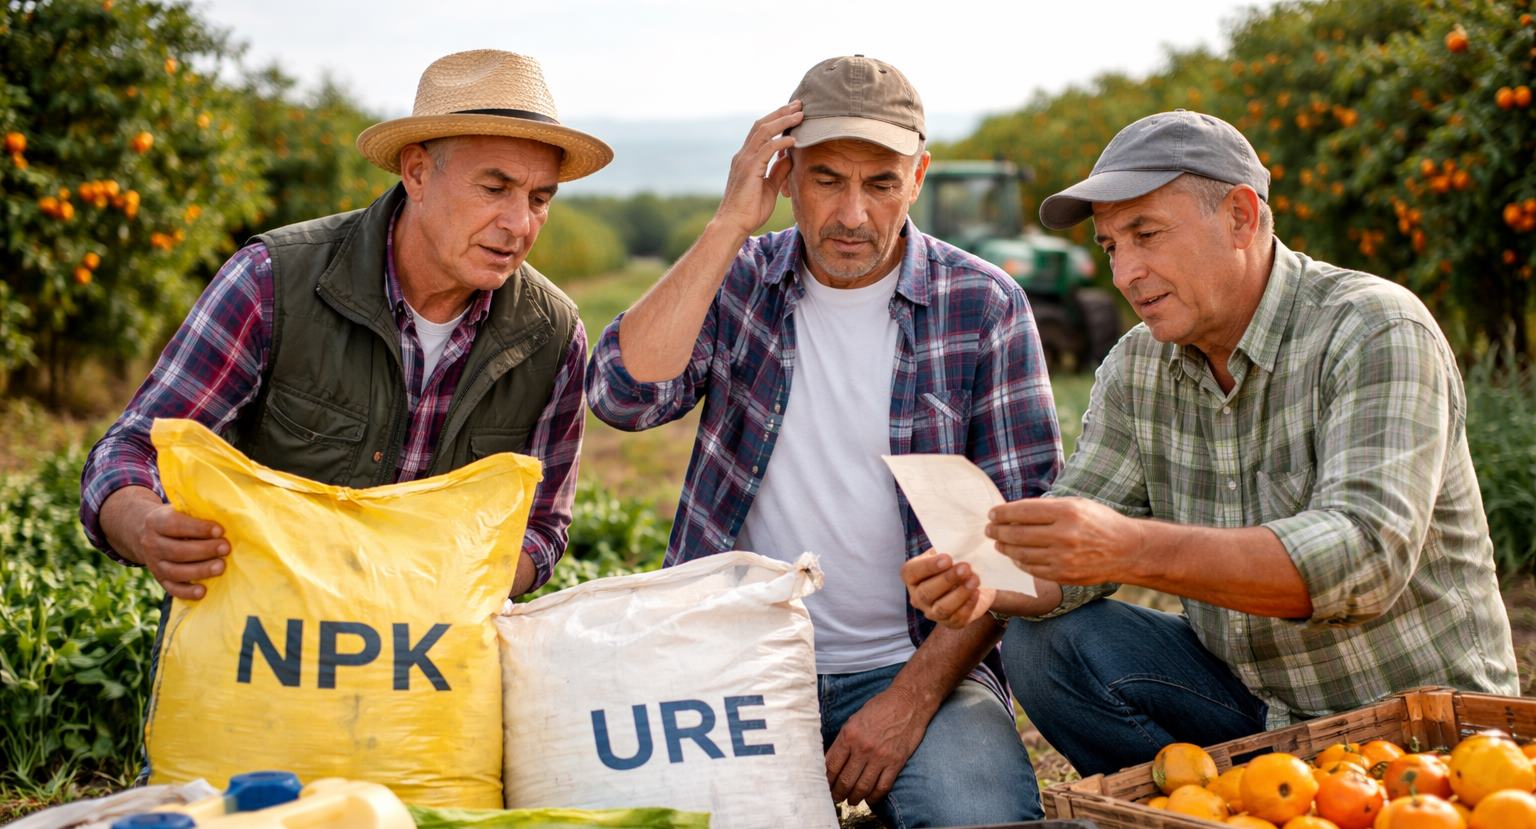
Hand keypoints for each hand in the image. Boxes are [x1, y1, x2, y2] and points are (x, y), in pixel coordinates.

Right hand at [100, 485, 228, 599]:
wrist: (143, 533)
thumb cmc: (174, 519)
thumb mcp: (179, 510)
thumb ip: (196, 513)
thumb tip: (228, 517)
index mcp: (156, 522)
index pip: (175, 525)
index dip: (198, 528)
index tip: (220, 530)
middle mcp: (151, 544)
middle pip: (177, 551)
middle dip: (204, 550)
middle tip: (226, 548)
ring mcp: (154, 564)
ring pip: (175, 571)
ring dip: (200, 570)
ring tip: (221, 566)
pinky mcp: (160, 579)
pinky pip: (172, 589)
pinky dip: (187, 592)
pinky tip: (203, 591)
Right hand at [714, 102, 802, 236]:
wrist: (733, 225)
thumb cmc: (749, 211)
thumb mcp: (770, 187)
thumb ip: (779, 171)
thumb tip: (790, 158)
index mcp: (747, 159)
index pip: (762, 132)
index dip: (777, 120)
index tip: (794, 113)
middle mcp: (743, 155)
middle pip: (762, 125)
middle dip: (781, 113)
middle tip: (799, 105)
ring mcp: (744, 160)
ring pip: (763, 132)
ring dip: (782, 121)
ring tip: (799, 114)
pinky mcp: (748, 169)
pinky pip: (766, 149)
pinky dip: (780, 142)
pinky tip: (793, 139)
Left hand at [825, 684, 926, 806]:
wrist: (908, 702)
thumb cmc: (880, 708)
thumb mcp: (854, 719)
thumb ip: (843, 740)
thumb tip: (831, 761)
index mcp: (849, 735)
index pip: (831, 765)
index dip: (826, 780)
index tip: (824, 787)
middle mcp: (863, 748)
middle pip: (845, 780)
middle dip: (838, 793)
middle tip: (836, 798)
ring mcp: (880, 757)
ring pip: (862, 787)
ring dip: (854, 798)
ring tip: (851, 801)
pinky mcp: (896, 762)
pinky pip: (882, 787)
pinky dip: (874, 797)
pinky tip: (869, 799)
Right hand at [901, 551, 994, 628]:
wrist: (974, 580)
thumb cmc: (956, 562)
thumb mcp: (949, 552)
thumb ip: (948, 548)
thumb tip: (956, 544)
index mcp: (912, 576)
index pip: (911, 572)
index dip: (928, 566)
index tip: (947, 558)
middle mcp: (918, 596)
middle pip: (926, 592)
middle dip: (947, 579)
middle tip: (965, 567)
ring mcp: (932, 612)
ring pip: (941, 608)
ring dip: (959, 594)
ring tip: (975, 579)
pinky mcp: (950, 623)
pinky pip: (957, 618)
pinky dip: (968, 605)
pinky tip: (977, 592)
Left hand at [987, 496, 1141, 584]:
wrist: (1126, 550)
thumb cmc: (1099, 522)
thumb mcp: (1076, 504)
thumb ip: (1046, 508)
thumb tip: (1013, 511)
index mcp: (1066, 512)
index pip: (1022, 511)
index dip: (1002, 513)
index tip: (992, 513)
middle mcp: (1064, 535)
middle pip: (1017, 533)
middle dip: (997, 531)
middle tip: (989, 529)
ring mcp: (1063, 558)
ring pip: (1020, 553)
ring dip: (1004, 547)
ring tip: (999, 542)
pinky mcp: (1063, 575)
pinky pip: (1031, 569)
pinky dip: (1019, 561)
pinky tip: (1015, 555)